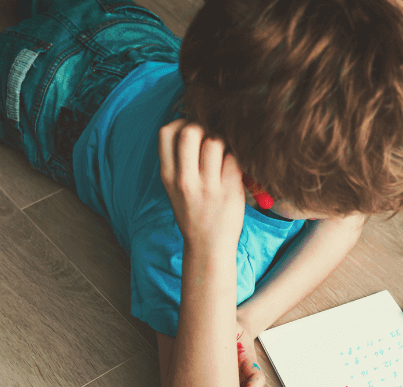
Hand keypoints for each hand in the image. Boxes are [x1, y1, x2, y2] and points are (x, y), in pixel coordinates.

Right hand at [158, 119, 244, 256]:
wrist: (208, 247)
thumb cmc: (194, 213)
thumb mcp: (175, 188)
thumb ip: (179, 161)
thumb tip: (193, 124)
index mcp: (168, 176)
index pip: (166, 133)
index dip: (180, 122)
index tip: (191, 129)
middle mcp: (185, 180)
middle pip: (191, 131)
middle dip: (204, 127)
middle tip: (211, 139)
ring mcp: (208, 186)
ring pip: (215, 142)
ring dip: (223, 142)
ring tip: (225, 155)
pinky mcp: (230, 191)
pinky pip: (234, 159)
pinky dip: (237, 159)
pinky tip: (235, 168)